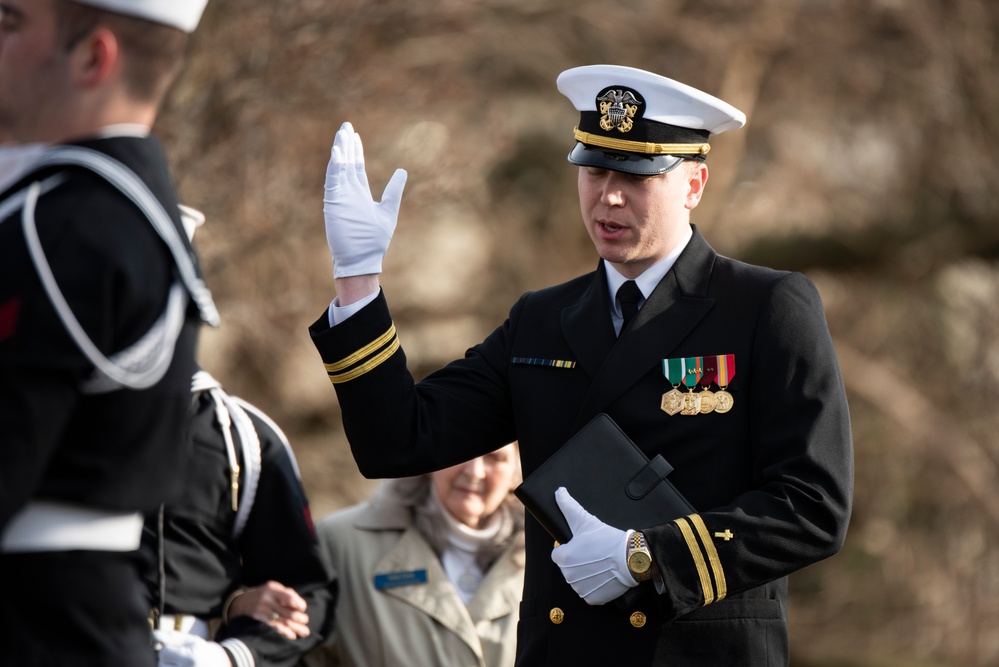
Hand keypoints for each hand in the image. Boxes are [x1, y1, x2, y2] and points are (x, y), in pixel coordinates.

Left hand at [153, 630, 229, 666]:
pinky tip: (178, 666)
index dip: (167, 649)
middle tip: (180, 659)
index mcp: (191, 657)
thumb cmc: (203, 651)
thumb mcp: (192, 641)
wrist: (219, 665)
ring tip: (180, 665)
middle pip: (161, 664)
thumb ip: (172, 637)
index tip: (176, 650)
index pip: (164, 652)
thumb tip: (154, 634)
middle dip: (167, 660)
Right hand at [227, 581, 310, 639]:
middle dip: (300, 618)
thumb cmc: (263, 593)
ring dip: (296, 628)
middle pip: (288, 612)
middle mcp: (268, 600)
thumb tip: (300, 604)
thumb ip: (286, 593)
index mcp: (273, 589)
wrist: (241, 602)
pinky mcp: (261, 620)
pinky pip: (275, 627)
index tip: (302, 609)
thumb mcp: (273, 587)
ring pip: (283, 621)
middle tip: (306, 620)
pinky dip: (285, 632)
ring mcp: (264, 611)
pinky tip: (292, 635)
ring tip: (305, 632)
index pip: (290, 598)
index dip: (299, 604)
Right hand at [323, 121, 407, 277]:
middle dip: (345, 144)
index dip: (355, 150)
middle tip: (345, 125)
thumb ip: (394, 191)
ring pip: (338, 168)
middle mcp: (348, 192)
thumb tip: (402, 171)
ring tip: (341, 133)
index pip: (356, 166)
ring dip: (339, 151)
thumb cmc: (374, 241)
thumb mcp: (388, 211)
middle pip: (345, 162)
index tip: (354, 135)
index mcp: (359, 193)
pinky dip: (334, 166)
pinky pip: (332, 181)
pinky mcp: (333, 203)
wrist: (362, 260)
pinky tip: (336, 152)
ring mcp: (339, 197)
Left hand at [550, 487, 636, 604]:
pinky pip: (590, 592)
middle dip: (578, 561)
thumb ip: (568, 506)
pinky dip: (596, 586)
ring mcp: (581, 589)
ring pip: (579, 580)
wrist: (631, 558)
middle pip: (568, 568)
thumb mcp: (585, 520)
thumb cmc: (607, 539)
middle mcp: (568, 576)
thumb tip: (558, 491)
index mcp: (563, 559)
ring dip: (586, 574)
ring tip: (600, 563)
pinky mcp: (593, 598)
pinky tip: (604, 576)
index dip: (570, 549)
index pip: (558, 554)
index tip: (583, 546)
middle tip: (594, 553)